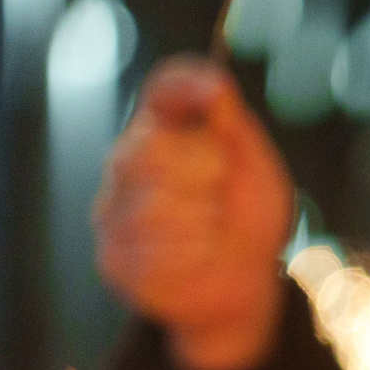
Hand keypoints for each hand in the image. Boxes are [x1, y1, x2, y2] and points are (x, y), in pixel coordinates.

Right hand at [95, 57, 294, 369]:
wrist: (246, 286)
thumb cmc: (247, 220)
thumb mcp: (255, 169)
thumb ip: (233, 126)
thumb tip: (214, 82)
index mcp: (164, 133)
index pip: (162, 92)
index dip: (184, 86)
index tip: (213, 93)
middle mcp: (128, 164)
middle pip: (151, 147)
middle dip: (201, 171)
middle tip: (219, 191)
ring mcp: (114, 210)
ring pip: (151, 205)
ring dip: (201, 221)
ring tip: (212, 229)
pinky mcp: (114, 257)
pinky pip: (151, 250)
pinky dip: (191, 255)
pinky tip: (200, 255)